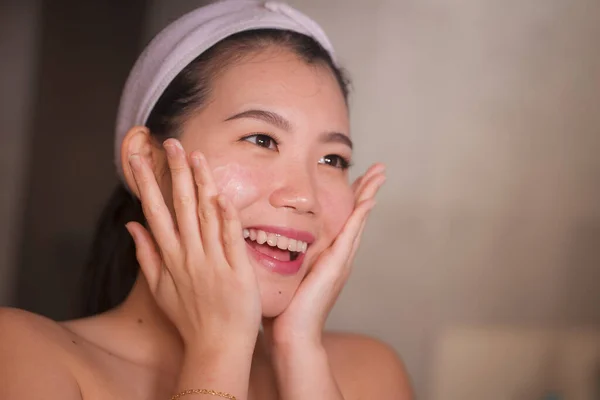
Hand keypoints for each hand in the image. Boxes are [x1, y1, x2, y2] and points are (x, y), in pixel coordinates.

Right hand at [125, 138, 260, 353]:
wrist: (217, 345)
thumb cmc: (191, 318)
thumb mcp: (159, 289)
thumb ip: (146, 255)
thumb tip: (132, 226)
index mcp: (170, 257)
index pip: (155, 212)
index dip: (146, 183)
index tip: (137, 158)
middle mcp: (189, 255)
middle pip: (180, 206)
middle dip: (174, 172)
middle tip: (171, 143)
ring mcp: (213, 261)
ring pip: (205, 215)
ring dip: (200, 184)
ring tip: (195, 156)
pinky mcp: (236, 270)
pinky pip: (230, 239)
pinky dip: (226, 218)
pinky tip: (221, 196)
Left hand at [262, 163, 385, 348]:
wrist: (291, 334)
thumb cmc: (283, 308)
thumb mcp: (282, 272)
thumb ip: (280, 254)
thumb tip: (263, 236)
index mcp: (326, 255)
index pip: (341, 219)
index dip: (350, 198)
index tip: (357, 176)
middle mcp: (338, 255)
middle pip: (356, 215)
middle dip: (367, 190)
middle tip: (379, 168)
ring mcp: (341, 260)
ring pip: (358, 219)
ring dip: (369, 195)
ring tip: (380, 174)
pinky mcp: (337, 265)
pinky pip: (351, 235)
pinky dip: (361, 216)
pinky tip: (369, 200)